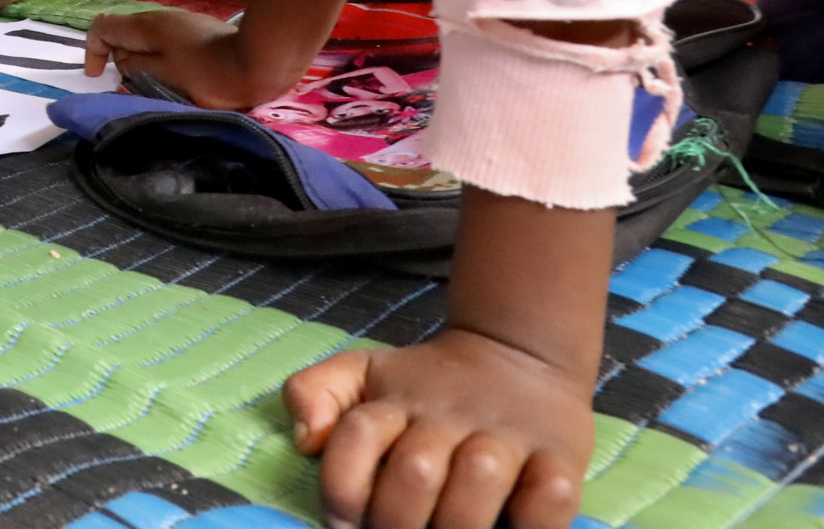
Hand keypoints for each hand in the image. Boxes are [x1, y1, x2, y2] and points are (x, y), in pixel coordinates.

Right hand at [86, 6, 292, 109]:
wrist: (258, 63)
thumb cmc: (209, 74)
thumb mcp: (164, 76)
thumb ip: (135, 67)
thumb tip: (120, 63)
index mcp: (146, 26)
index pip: (102, 27)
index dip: (92, 51)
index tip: (99, 77)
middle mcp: (159, 19)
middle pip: (122, 33)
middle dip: (118, 59)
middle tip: (132, 87)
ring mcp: (179, 24)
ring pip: (144, 40)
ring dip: (141, 62)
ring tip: (156, 86)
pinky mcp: (196, 33)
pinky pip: (164, 44)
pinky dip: (159, 60)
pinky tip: (177, 79)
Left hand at [285, 327, 592, 528]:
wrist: (517, 355)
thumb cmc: (427, 386)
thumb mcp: (363, 373)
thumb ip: (315, 393)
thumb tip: (306, 440)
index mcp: (396, 400)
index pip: (357, 436)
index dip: (342, 488)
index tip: (343, 523)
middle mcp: (450, 417)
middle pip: (415, 472)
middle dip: (396, 521)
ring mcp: (508, 437)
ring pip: (478, 483)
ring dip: (456, 526)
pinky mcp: (560, 459)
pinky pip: (547, 500)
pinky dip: (530, 526)